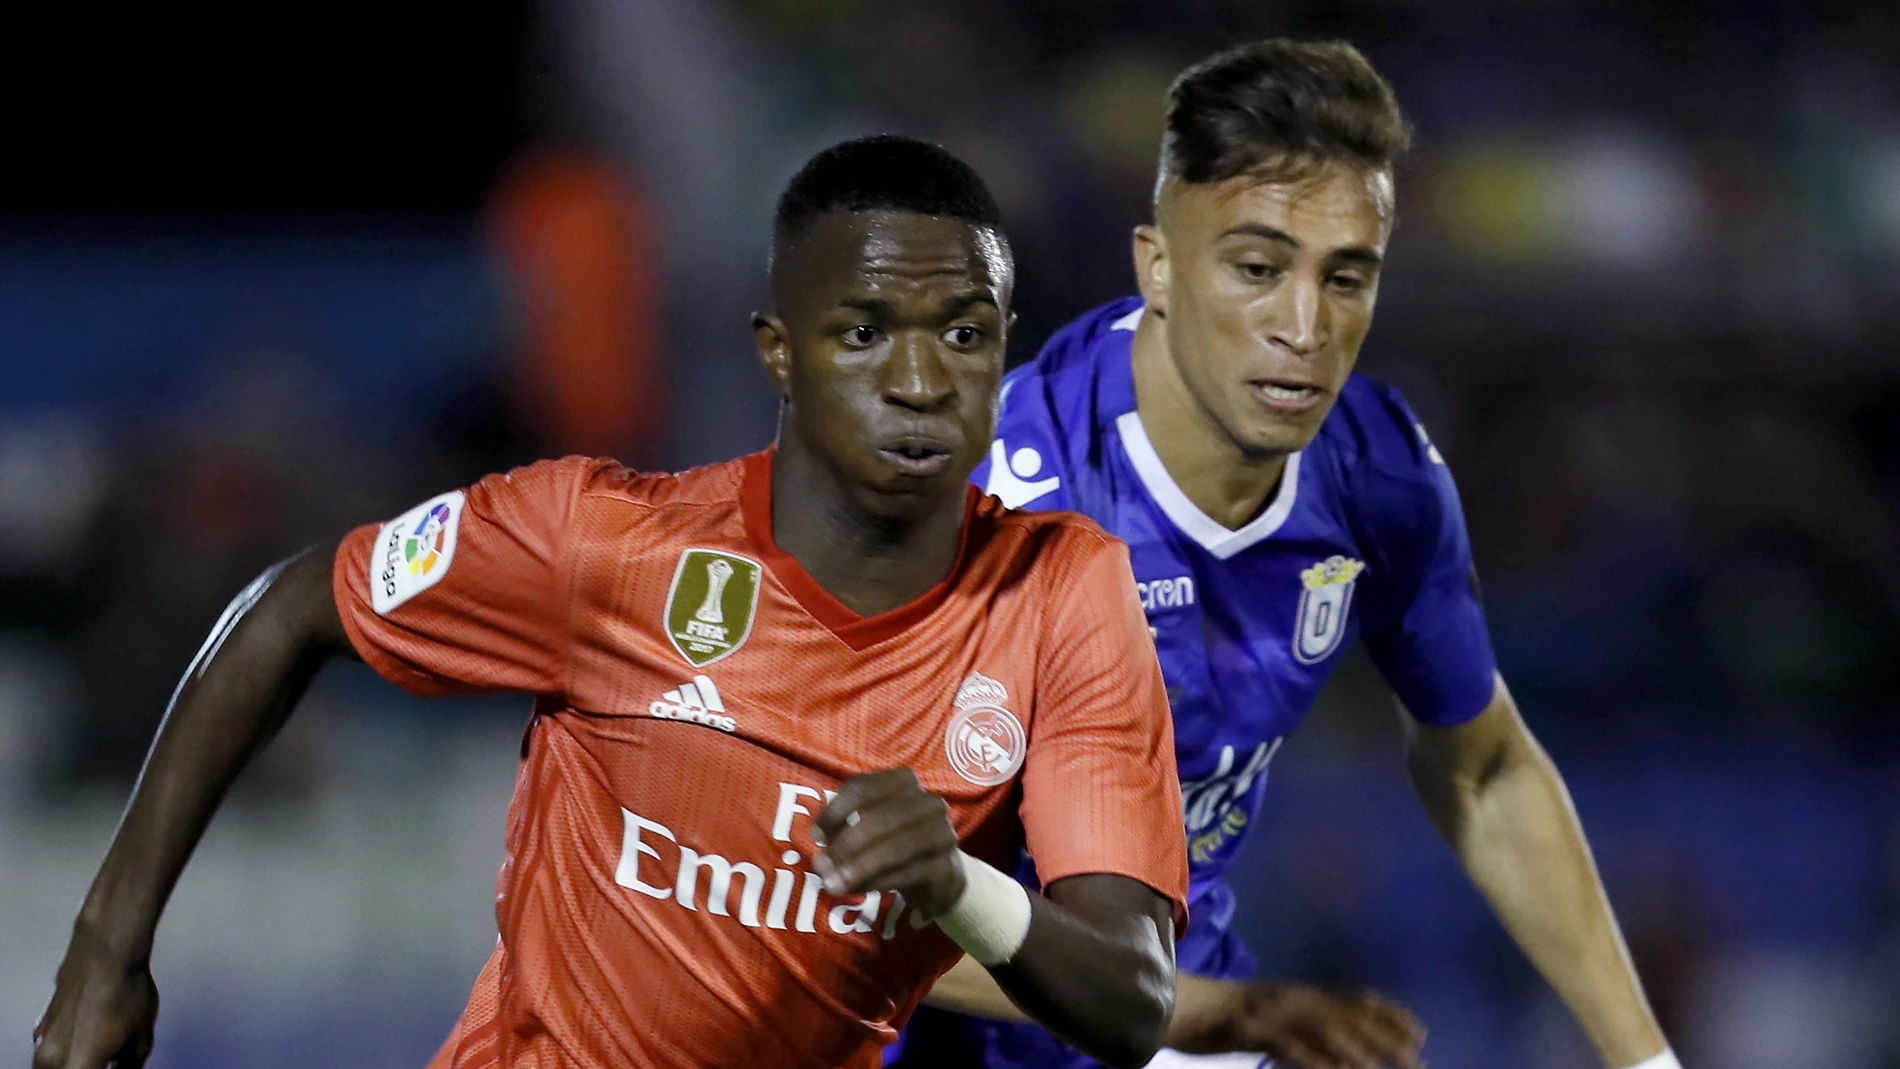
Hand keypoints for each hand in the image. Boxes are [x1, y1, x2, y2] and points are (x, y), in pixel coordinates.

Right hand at [33, 925, 159, 1068]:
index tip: (121, 1066)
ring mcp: (42, 1042)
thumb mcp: (141, 1037)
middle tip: (113, 1061)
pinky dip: (69, 1053)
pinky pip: (53, 1052)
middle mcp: (51, 1060)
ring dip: (77, 1063)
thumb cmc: (127, 995)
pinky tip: (91, 1039)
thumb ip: (131, 1063)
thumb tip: (125, 1068)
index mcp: (77, 1066)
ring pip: (56, 1067)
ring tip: (103, 1053)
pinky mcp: (40, 1026)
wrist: (104, 953)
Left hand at [813, 768, 964, 919]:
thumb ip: (844, 830)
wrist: (943, 878)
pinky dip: (878, 882)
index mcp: (904, 782)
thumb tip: (820, 845)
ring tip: (834, 884)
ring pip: (896, 847)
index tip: (816, 835)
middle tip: (822, 866)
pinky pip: (907, 873)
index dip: (835, 811)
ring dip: (860, 866)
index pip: (863, 787)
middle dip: (847, 843)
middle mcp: (928, 802)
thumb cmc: (898, 845)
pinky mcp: (947, 867)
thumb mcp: (870, 830)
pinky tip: (859, 890)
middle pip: (881, 817)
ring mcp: (942, 833)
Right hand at [1167, 976, 1424, 1068]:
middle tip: (1417, 1057)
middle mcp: (1291, 997)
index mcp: (1297, 994)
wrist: (1172, 1003)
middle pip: (1347, 1015)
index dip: (1388, 1013)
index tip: (1420, 1031)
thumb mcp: (1266, 1019)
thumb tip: (1329, 1047)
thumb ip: (1297, 1028)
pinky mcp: (1249, 1027)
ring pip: (1324, 1029)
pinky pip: (1288, 1046)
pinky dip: (1314, 1059)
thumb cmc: (1217, 1017)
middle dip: (1385, 1035)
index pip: (1354, 999)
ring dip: (1357, 1051)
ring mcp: (1271, 1010)